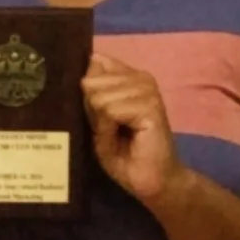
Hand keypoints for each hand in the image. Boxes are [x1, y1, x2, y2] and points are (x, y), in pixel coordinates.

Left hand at [82, 54, 179, 205]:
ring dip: (102, 123)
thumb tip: (93, 59)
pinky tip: (126, 138)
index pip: (96, 63)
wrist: (150, 180)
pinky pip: (110, 110)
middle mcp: (142, 78)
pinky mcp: (151, 107)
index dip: (88, 90)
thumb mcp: (98, 120)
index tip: (97, 113)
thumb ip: (93, 92)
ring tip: (119, 135)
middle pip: (93, 82)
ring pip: (100, 97)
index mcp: (130, 77)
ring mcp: (148, 91)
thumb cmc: (123, 154)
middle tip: (111, 131)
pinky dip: (109, 130)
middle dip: (94, 111)